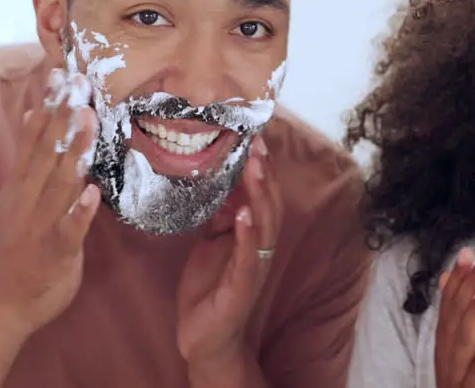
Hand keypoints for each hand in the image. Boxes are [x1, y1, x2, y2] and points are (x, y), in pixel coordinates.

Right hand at [0, 69, 101, 337]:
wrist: (1, 302)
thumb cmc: (19, 244)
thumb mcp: (19, 193)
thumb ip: (30, 154)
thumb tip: (35, 110)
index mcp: (22, 183)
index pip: (34, 137)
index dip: (48, 105)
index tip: (60, 72)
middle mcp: (29, 198)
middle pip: (47, 152)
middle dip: (63, 117)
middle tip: (79, 83)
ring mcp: (40, 224)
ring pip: (61, 184)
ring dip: (74, 153)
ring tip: (89, 122)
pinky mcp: (55, 252)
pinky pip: (69, 230)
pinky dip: (80, 212)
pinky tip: (93, 193)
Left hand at [177, 136, 282, 376]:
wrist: (205, 338)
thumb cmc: (210, 288)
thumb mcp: (212, 242)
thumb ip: (220, 214)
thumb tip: (219, 181)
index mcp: (253, 235)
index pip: (263, 194)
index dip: (262, 167)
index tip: (254, 135)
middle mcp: (259, 247)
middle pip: (269, 203)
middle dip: (264, 172)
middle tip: (256, 141)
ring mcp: (252, 267)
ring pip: (264, 224)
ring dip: (260, 193)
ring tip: (254, 166)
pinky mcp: (240, 288)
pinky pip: (247, 257)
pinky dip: (247, 234)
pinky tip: (243, 214)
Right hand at [433, 248, 474, 387]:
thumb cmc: (465, 385)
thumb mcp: (457, 350)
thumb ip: (453, 316)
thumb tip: (444, 277)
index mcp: (445, 345)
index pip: (447, 306)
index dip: (456, 278)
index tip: (468, 251)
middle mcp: (446, 358)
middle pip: (453, 318)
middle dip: (467, 286)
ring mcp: (455, 377)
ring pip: (462, 342)